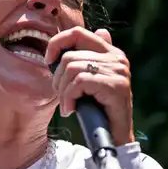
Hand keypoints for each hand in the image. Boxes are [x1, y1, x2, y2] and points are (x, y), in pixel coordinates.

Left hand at [47, 27, 134, 145]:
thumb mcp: (91, 81)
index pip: (77, 33)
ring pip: (72, 69)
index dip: (56, 43)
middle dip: (58, 79)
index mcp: (110, 52)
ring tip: (67, 105)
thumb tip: (100, 31)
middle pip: (69, 56)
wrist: (114, 137)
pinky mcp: (116, 85)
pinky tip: (71, 110)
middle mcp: (117, 58)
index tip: (48, 62)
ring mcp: (118, 70)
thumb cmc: (98, 110)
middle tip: (62, 97)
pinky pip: (79, 82)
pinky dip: (69, 97)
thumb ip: (89, 59)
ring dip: (62, 91)